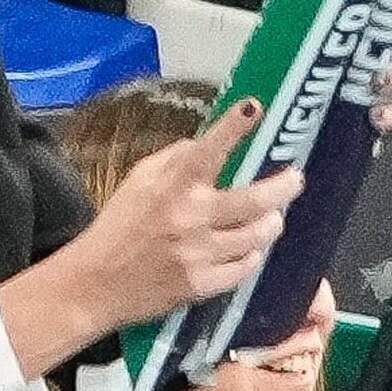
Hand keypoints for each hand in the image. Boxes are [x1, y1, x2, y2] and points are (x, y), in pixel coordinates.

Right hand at [1, 99, 304, 376]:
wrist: (97, 282)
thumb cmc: (119, 226)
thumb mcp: (138, 181)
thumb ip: (173, 159)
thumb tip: (205, 144)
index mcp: (172, 185)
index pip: (210, 148)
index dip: (234, 126)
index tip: (255, 107)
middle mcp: (190, 216)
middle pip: (256, 199)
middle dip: (285, 186)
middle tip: (294, 179)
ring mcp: (199, 253)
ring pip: (258, 234)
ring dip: (271, 223)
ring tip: (272, 217)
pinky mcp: (203, 284)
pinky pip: (245, 266)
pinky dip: (250, 255)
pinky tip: (245, 250)